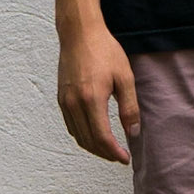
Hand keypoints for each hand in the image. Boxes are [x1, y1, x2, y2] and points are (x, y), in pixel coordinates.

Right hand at [57, 24, 139, 164]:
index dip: (114, 153)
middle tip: (120, 157)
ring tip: (110, 149)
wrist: (79, 34)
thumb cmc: (105, 51)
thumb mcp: (125, 77)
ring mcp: (65, 102)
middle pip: (89, 141)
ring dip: (93, 147)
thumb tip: (133, 133)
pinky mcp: (61, 98)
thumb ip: (129, 107)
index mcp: (92, 99)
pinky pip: (71, 126)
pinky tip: (94, 135)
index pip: (102, 138)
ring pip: (78, 136)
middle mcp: (74, 104)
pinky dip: (83, 136)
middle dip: (105, 153)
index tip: (125, 159)